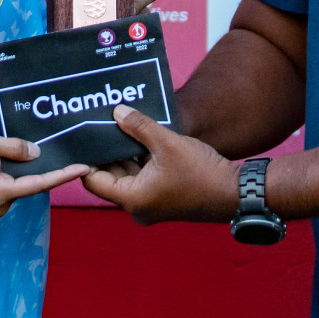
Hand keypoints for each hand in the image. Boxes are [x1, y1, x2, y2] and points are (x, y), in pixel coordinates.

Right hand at [0, 131, 88, 218]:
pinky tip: (26, 159)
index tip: (83, 168)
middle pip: (32, 184)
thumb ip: (12, 148)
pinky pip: (13, 184)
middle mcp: (0, 204)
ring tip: (42, 151)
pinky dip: (20, 173)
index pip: (38, 185)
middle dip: (48, 169)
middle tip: (68, 152)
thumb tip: (36, 153)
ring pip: (23, 184)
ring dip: (31, 170)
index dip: (63, 176)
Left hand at [81, 105, 238, 224]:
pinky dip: (139, 159)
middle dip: (107, 150)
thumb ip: (140, 126)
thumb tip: (117, 112)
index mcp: (132, 199)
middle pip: (110, 176)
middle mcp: (138, 205)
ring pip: (127, 175)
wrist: (235, 192)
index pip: (94, 180)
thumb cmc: (201, 173)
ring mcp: (151, 203)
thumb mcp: (168, 143)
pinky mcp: (163, 196)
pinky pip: (142, 176)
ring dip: (124, 153)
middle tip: (98, 124)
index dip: (87, 158)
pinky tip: (139, 136)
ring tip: (117, 125)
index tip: (82, 136)